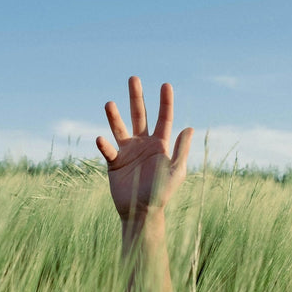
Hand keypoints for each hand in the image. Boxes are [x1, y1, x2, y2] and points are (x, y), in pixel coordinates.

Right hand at [96, 76, 192, 220]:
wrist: (142, 212)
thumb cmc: (162, 193)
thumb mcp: (176, 171)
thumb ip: (182, 149)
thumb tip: (189, 128)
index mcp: (160, 144)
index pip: (163, 118)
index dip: (165, 102)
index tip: (165, 85)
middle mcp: (143, 144)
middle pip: (139, 115)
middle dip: (136, 98)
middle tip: (134, 78)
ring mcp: (127, 151)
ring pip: (120, 128)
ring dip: (114, 116)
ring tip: (109, 104)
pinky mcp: (114, 162)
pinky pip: (108, 150)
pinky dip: (104, 145)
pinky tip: (101, 138)